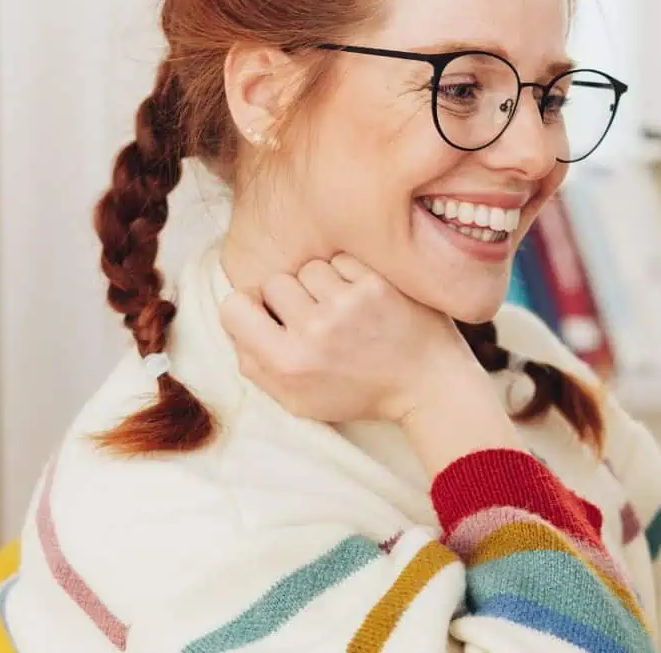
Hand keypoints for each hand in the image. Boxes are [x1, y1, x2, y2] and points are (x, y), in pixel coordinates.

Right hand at [218, 254, 484, 423]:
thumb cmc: (359, 393)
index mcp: (287, 363)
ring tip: (343, 310)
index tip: (268, 316)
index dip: (248, 308)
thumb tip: (236, 325)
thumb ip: (257, 367)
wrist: (427, 385)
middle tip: (315, 319)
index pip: (233, 307)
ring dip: (320, 284)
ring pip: (308, 268)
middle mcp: (314, 331)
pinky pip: (341, 260)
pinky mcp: (376, 284)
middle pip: (273, 282)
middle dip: (290, 297)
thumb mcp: (298, 401)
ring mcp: (347, 304)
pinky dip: (349, 275)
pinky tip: (364, 300)